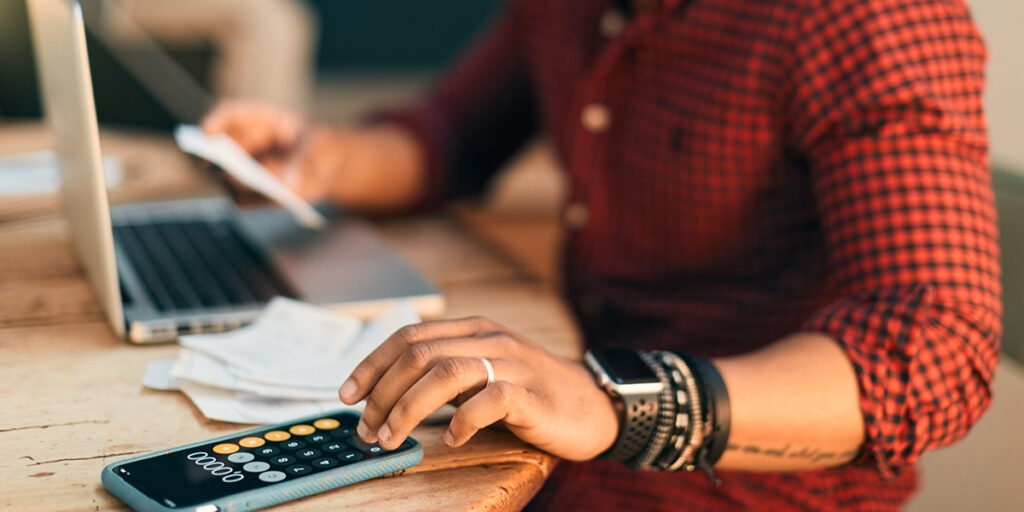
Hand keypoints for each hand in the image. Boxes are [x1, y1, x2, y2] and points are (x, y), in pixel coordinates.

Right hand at [200, 99, 424, 211]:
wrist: (329, 165)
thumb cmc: (320, 145)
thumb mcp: (320, 146)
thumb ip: (305, 163)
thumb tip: (289, 186)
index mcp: (258, 120)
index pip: (229, 115)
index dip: (214, 122)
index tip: (206, 133)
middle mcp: (244, 144)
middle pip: (219, 149)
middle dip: (216, 159)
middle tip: (225, 168)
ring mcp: (243, 170)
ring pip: (227, 179)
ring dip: (239, 185)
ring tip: (263, 188)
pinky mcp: (250, 193)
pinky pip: (243, 200)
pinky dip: (254, 201)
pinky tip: (277, 199)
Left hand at [338, 316, 619, 460]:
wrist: (593, 404)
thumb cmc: (531, 394)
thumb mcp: (484, 372)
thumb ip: (445, 375)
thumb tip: (387, 398)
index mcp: (473, 329)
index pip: (409, 335)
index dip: (372, 364)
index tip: (348, 394)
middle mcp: (489, 338)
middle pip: (419, 354)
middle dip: (383, 393)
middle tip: (368, 428)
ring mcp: (512, 363)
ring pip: (446, 373)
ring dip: (409, 408)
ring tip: (393, 437)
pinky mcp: (532, 393)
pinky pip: (489, 400)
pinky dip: (463, 420)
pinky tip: (454, 438)